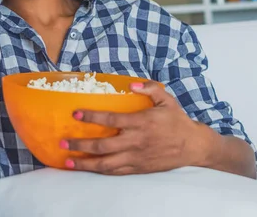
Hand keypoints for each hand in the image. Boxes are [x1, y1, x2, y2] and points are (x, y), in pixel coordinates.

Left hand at [62, 81, 218, 174]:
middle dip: (80, 145)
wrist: (192, 146)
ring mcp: (135, 157)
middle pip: (102, 146)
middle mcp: (135, 142)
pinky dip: (99, 171)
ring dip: (84, 163)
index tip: (75, 114)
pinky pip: (115, 172)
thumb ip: (149, 89)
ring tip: (67, 161)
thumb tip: (131, 84)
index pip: (110, 120)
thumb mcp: (166, 100)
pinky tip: (87, 169)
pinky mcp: (138, 168)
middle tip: (63, 141)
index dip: (91, 117)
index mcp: (140, 122)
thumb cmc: (177, 121)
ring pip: (105, 164)